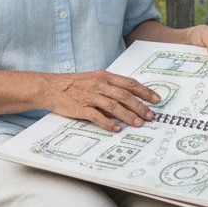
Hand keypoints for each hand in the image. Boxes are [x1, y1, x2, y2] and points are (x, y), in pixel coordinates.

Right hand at [45, 70, 161, 132]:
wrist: (51, 87)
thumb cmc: (74, 84)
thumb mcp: (94, 79)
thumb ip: (110, 88)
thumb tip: (128, 100)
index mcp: (105, 76)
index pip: (129, 83)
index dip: (145, 91)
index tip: (156, 100)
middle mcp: (100, 85)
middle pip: (125, 96)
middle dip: (140, 106)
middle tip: (150, 116)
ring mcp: (90, 96)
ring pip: (114, 106)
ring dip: (128, 116)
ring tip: (138, 124)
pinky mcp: (81, 108)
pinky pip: (98, 117)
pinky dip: (108, 123)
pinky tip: (117, 129)